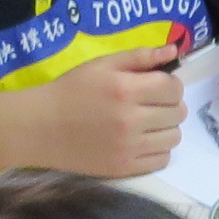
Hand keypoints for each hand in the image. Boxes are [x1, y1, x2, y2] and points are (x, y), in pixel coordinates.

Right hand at [0, 46, 185, 176]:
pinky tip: (141, 140)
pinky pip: (162, 159)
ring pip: (174, 138)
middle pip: (177, 113)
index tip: (158, 86)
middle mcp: (131, 120)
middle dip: (169, 105)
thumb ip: (140, 56)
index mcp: (126, 89)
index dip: (171, 84)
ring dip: (166, 128)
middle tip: (151, 104)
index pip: (174, 88)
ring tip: (148, 123)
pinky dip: (158, 149)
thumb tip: (174, 50)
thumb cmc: (71, 90)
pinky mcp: (124, 168)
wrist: (40, 127)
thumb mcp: (102, 64)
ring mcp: (128, 147)